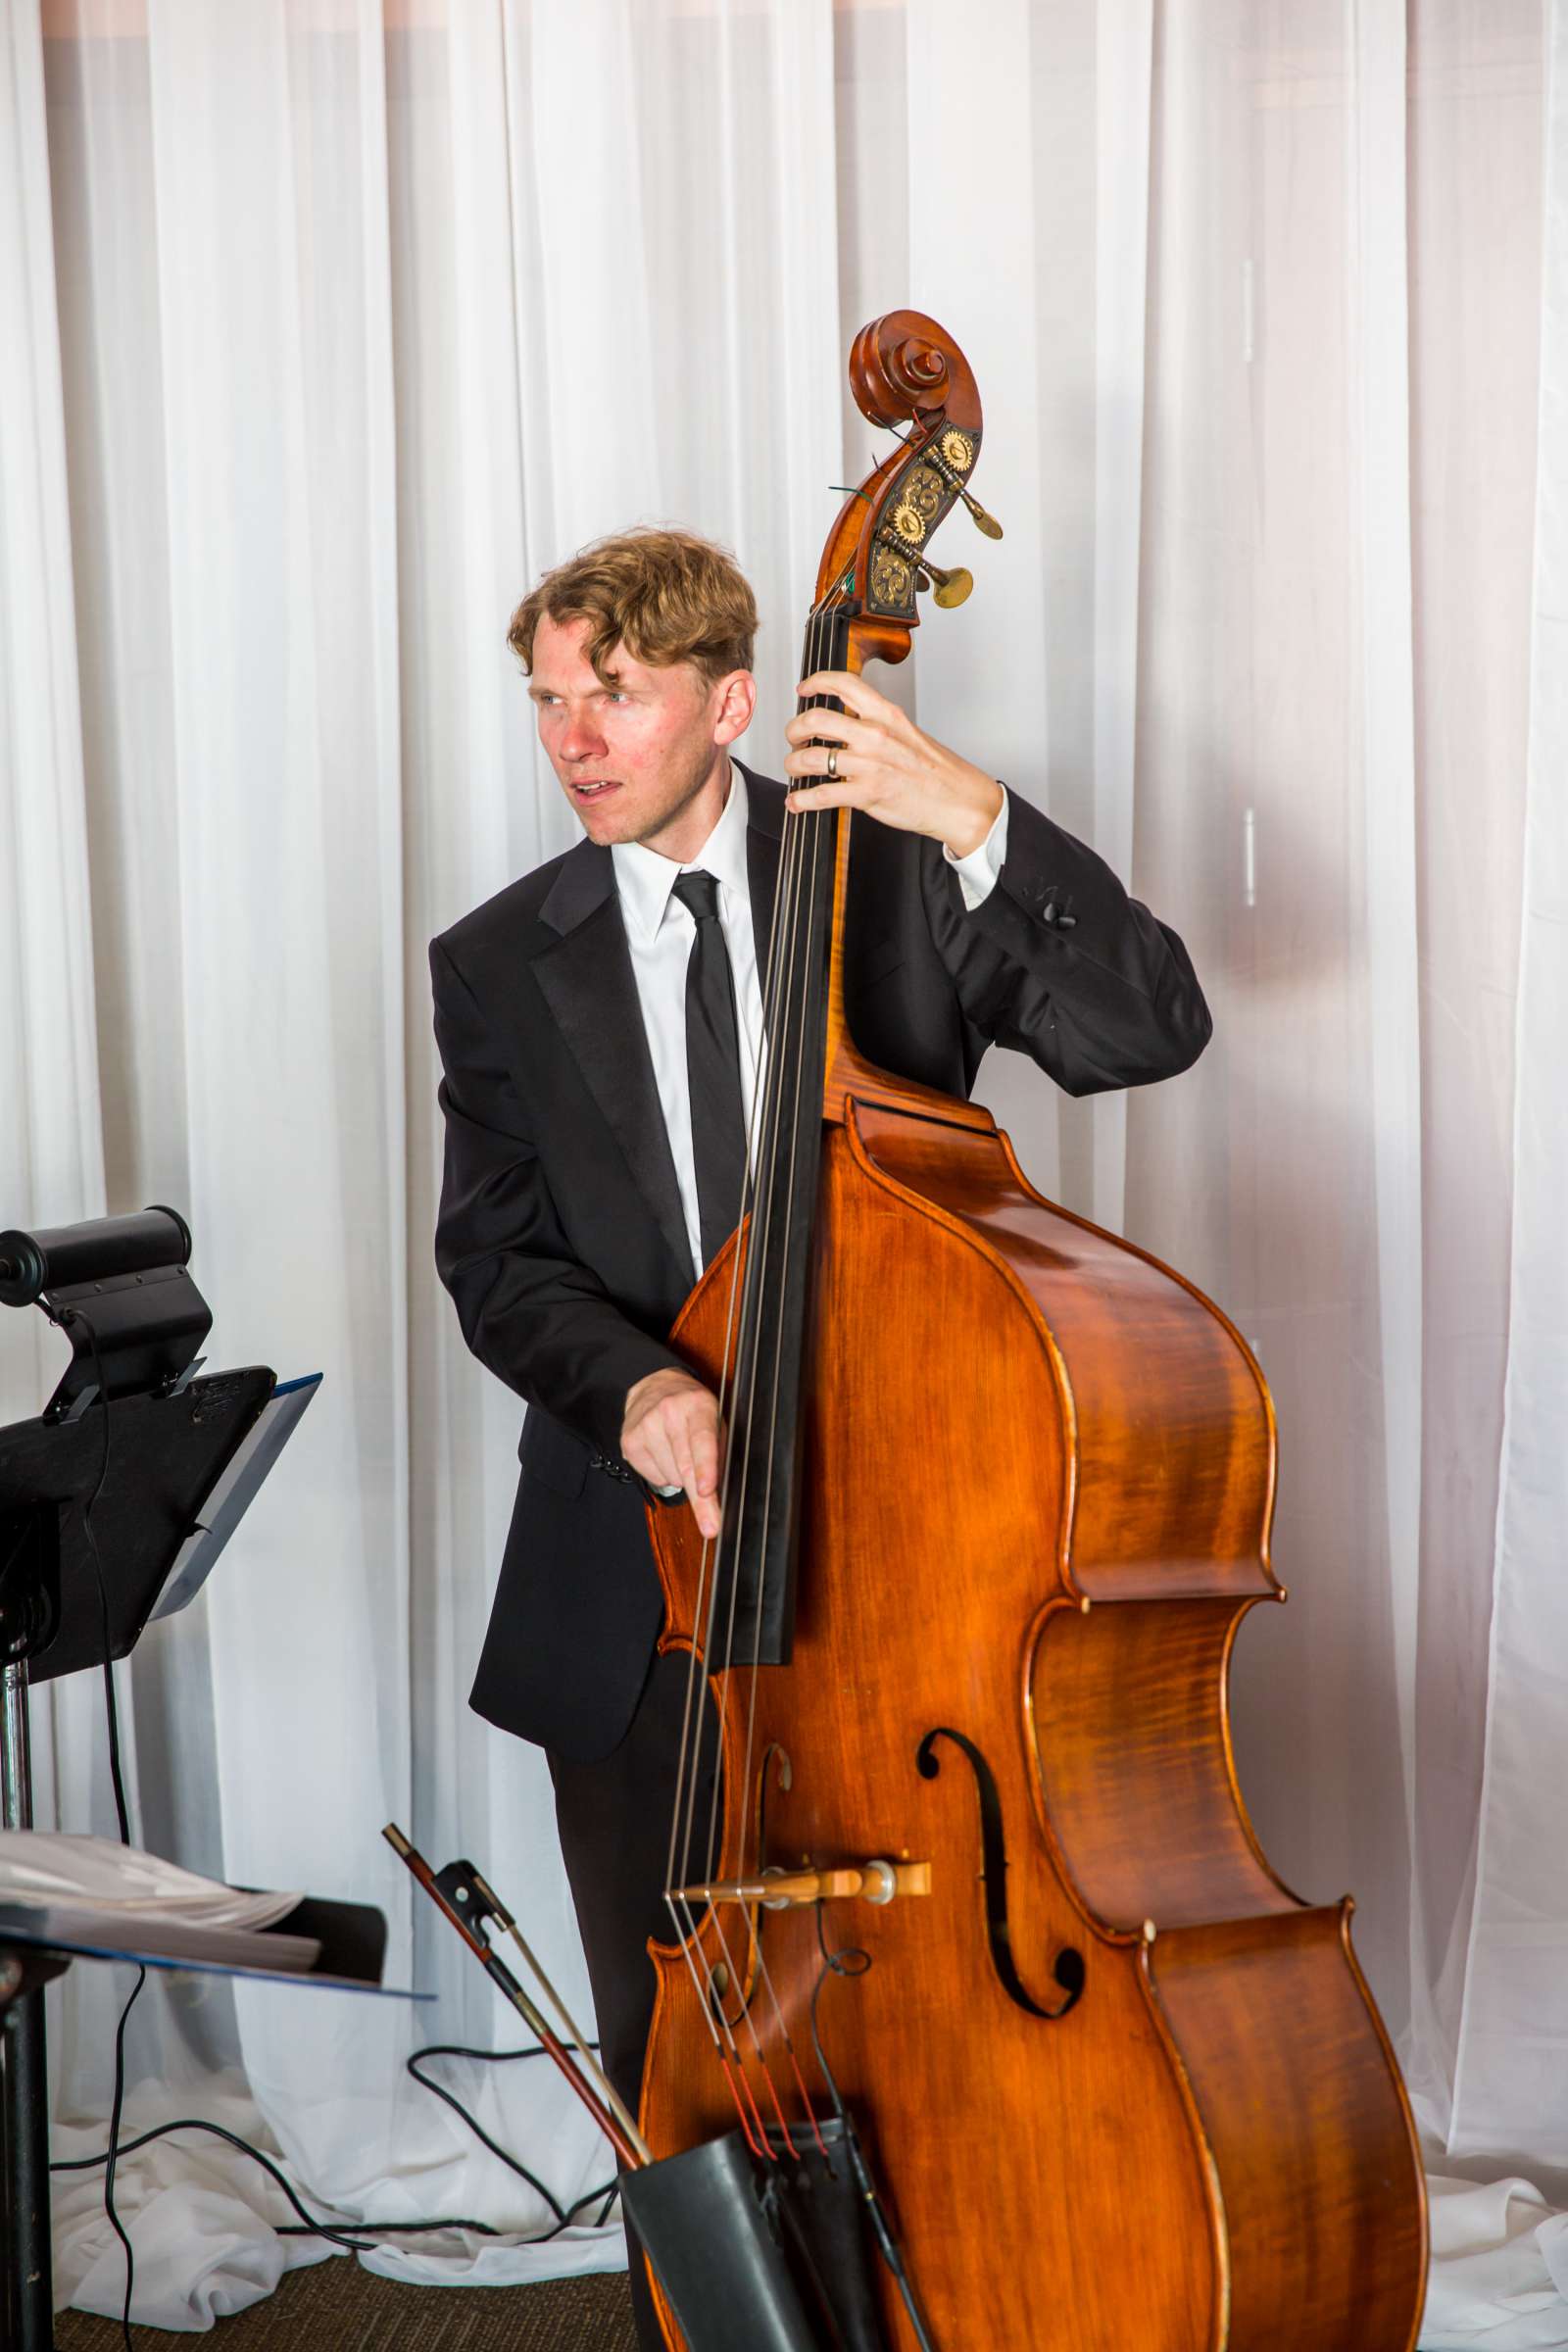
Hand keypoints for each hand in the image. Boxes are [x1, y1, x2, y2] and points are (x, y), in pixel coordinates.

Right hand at [621, 1368, 724, 1540]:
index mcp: (698, 1405)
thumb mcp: (715, 1421)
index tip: (707, 1490)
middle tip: (710, 1525)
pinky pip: (653, 1478)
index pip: (702, 1439)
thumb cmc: (693, 1411)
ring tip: (680, 1453)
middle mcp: (669, 1412)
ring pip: (671, 1477)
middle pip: (686, 1466)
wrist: (655, 1386)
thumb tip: (719, 1495)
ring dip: (681, 1478)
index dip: (705, 1467)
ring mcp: (645, 1426)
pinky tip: (664, 1455)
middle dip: (701, 1502)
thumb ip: (719, 1452)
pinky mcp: (629, 1441)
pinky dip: (664, 1476)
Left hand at [783, 670, 1002, 857]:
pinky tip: (797, 802)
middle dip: (794, 730)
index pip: (844, 684)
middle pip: (815, 719)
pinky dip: (801, 800)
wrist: (959, 801)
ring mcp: (869, 764)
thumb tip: (848, 726)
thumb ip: (878, 726)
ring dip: (793, 766)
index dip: (816, 682)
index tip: (804, 689)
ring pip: (810, 758)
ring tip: (795, 771)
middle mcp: (874, 735)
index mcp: (886, 715)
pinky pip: (820, 795)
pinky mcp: (866, 794)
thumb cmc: (937, 772)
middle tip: (794, 739)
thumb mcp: (908, 733)